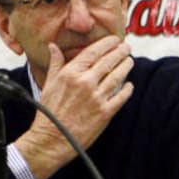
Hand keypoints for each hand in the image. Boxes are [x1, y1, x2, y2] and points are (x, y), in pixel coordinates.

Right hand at [15, 35, 133, 178]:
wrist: (53, 138)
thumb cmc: (49, 111)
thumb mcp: (49, 83)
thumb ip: (55, 63)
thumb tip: (53, 46)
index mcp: (70, 74)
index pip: (93, 52)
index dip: (107, 44)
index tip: (114, 40)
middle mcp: (85, 83)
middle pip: (108, 62)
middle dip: (120, 52)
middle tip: (127, 48)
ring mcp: (97, 98)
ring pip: (117, 77)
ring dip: (126, 67)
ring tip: (129, 61)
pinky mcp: (105, 113)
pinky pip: (121, 97)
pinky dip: (127, 89)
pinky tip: (129, 85)